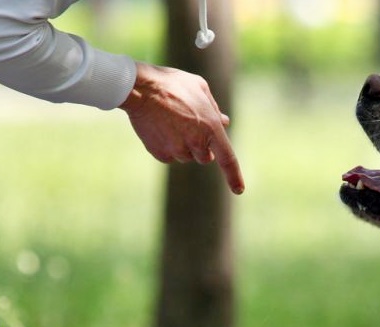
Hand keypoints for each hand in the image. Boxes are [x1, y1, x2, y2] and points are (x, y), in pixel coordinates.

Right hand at [120, 62, 244, 194]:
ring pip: (186, 157)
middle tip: (189, 126)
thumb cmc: (171, 84)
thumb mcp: (199, 87)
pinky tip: (160, 128)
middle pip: (205, 158)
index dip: (234, 176)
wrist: (140, 89)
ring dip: (183, 145)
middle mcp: (196, 143)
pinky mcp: (160, 154)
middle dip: (201, 146)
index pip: (227, 159)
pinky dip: (168, 146)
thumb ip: (214, 108)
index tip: (239, 190)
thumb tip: (224, 122)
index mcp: (211, 127)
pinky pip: (170, 156)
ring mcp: (177, 150)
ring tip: (171, 122)